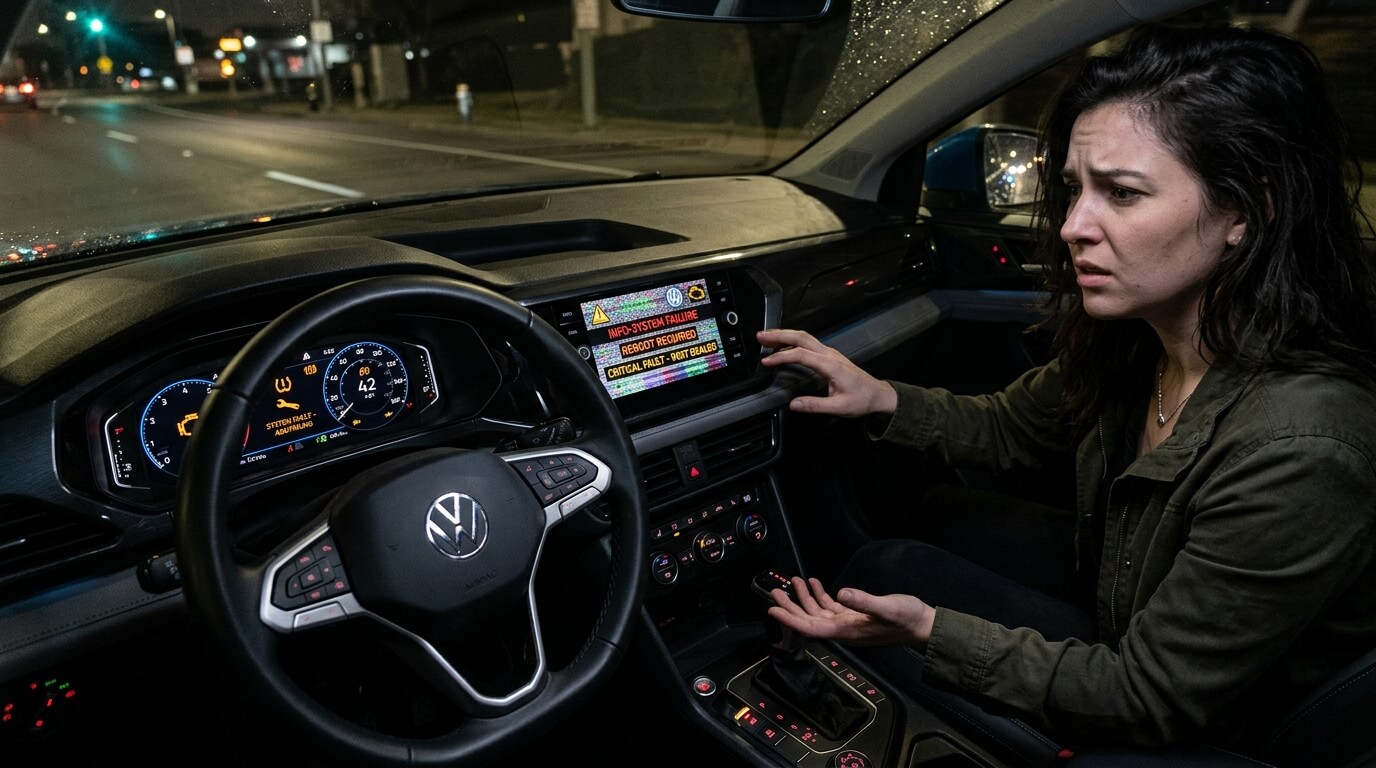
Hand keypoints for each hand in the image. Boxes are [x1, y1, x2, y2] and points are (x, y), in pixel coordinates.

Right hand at [757, 329, 897, 417]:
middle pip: (801, 337)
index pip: (801, 355)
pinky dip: (793, 340)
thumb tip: (793, 404)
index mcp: (831, 365)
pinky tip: (784, 345)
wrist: (878, 394)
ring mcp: (830, 353)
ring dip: (785, 334)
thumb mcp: (839, 408)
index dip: (781, 357)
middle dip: (779, 335)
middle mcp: (830, 355)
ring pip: (805, 337)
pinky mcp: (829, 355)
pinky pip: (808, 342)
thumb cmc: (861, 400)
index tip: (766, 362)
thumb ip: (815, 406)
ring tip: (767, 337)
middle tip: (760, 337)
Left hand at [767, 577, 934, 648]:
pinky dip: (820, 596)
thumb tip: (842, 593)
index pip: (809, 628)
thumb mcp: (886, 607)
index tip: (773, 610)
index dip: (789, 619)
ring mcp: (848, 623)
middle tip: (774, 592)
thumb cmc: (907, 620)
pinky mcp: (855, 616)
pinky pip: (830, 608)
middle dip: (789, 607)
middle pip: (808, 620)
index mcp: (846, 630)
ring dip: (803, 598)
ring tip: (792, 583)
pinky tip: (815, 584)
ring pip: (817, 613)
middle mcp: (843, 629)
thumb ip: (864, 601)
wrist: (922, 626)